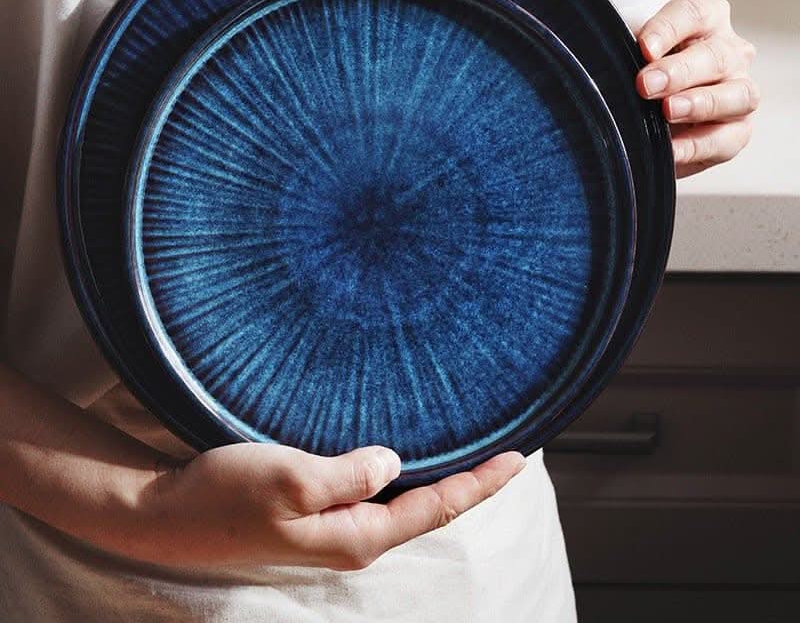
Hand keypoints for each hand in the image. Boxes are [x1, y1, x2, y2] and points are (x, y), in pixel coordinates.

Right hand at [0, 364, 524, 570]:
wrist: (164, 514)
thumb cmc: (221, 496)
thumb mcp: (289, 480)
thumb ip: (349, 475)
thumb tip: (395, 462)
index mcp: (355, 535)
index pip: (436, 507)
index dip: (481, 482)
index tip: (519, 455)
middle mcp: (351, 536)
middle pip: (428, 508)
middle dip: (470, 481)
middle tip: (506, 447)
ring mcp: (331, 526)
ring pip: (402, 501)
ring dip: (438, 476)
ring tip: (469, 448)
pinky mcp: (313, 510)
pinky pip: (373, 492)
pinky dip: (401, 473)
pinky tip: (404, 454)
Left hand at [636, 0, 758, 177]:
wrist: (644, 118)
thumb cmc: (638, 78)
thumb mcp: (627, 58)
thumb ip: (622, 55)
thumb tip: (601, 63)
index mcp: (704, 22)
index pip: (693, 13)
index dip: (669, 29)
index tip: (643, 47)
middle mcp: (728, 53)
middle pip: (715, 55)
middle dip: (679, 71)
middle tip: (646, 84)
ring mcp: (738, 92)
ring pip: (738, 95)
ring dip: (700, 103)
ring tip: (668, 111)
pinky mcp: (736, 131)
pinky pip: (726, 140)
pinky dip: (698, 146)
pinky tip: (672, 150)